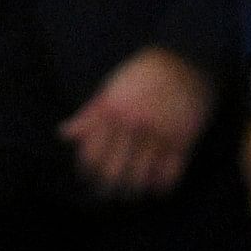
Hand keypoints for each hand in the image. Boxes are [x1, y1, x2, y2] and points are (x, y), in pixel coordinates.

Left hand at [61, 47, 213, 198]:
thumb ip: (89, 114)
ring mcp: (159, 134)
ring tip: (132, 192)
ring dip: (134, 189)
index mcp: (112, 112)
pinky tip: (155, 184)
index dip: (88, 172)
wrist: (185, 58)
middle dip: (108, 188)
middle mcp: (134, 125)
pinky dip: (160, 185)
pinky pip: (169, 175)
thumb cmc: (142, 73)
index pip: (91, 155)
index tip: (90, 178)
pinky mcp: (183, 140)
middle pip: (114, 173)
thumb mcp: (110, 88)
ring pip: (141, 179)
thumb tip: (64, 134)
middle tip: (110, 193)